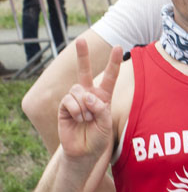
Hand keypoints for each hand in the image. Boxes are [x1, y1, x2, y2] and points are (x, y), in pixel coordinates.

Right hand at [57, 38, 121, 161]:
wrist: (84, 152)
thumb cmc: (98, 138)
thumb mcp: (106, 123)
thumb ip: (100, 108)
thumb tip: (87, 95)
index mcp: (103, 96)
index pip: (110, 77)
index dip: (113, 62)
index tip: (119, 46)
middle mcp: (88, 95)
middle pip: (84, 71)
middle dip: (82, 55)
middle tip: (81, 39)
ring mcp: (75, 100)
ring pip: (78, 90)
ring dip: (84, 106)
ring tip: (86, 119)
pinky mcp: (64, 106)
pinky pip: (69, 100)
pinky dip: (76, 110)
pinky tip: (78, 119)